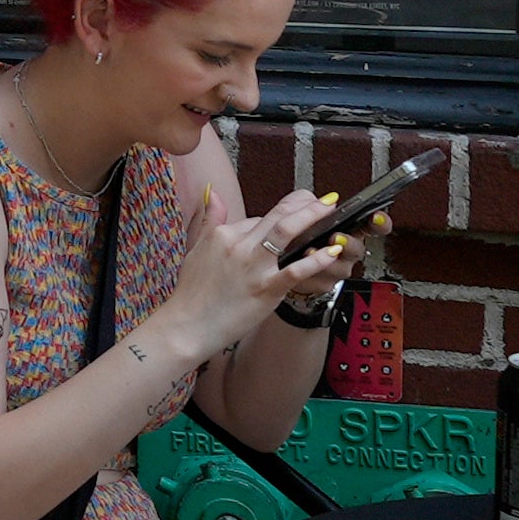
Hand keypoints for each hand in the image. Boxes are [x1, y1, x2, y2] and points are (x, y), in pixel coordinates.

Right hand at [163, 191, 356, 364]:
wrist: (187, 327)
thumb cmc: (191, 293)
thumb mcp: (195, 249)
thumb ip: (209, 220)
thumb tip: (215, 192)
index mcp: (223, 235)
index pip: (257, 219)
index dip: (277, 222)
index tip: (292, 222)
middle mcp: (239, 246)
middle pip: (277, 215)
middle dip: (304, 202)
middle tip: (323, 199)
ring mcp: (254, 267)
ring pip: (286, 232)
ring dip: (311, 216)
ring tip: (329, 209)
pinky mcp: (266, 289)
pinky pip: (296, 270)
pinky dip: (316, 259)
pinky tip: (331, 251)